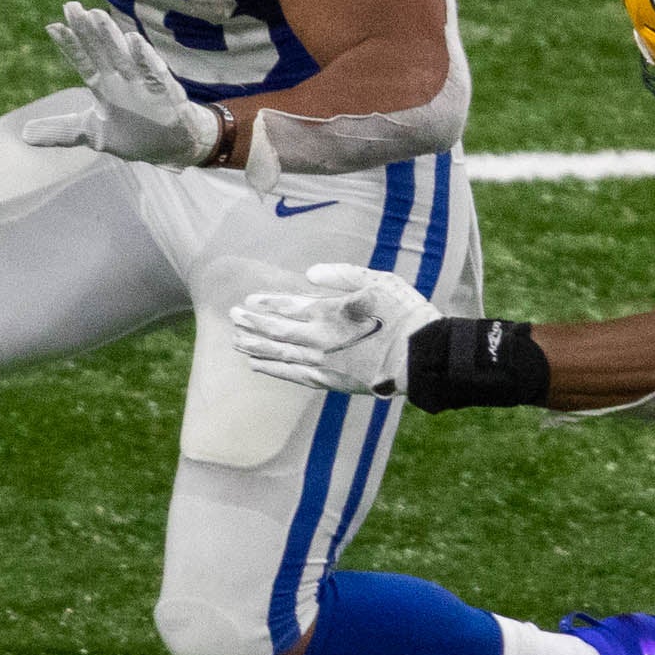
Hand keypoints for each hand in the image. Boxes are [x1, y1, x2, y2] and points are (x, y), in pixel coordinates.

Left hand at [22, 2, 225, 165]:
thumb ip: (61, 131)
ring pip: (124, 55)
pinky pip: (154, 72)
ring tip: (97, 15)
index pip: (83, 61)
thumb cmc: (133, 133)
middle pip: (100, 50)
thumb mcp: (92, 133)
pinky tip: (134, 40)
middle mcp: (121, 79)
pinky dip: (145, 58)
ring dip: (111, 36)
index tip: (52, 26)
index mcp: (103, 85)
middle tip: (71, 6)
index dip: (69, 45)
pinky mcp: (164, 93)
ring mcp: (142, 83)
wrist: (171, 147)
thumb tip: (23, 135)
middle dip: (86, 29)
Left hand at [230, 264, 441, 396]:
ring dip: (256, 347)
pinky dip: (273, 370)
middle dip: (252, 324)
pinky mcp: (331, 381)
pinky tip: (259, 366)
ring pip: (279, 356)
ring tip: (236, 341)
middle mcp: (319, 339)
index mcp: (329, 313)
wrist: (421, 357)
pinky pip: (294, 376)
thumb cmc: (404, 315)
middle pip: (276, 332)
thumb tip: (310, 273)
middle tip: (233, 317)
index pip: (288, 307)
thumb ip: (343, 275)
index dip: (267, 303)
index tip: (249, 300)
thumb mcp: (378, 282)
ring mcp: (323, 363)